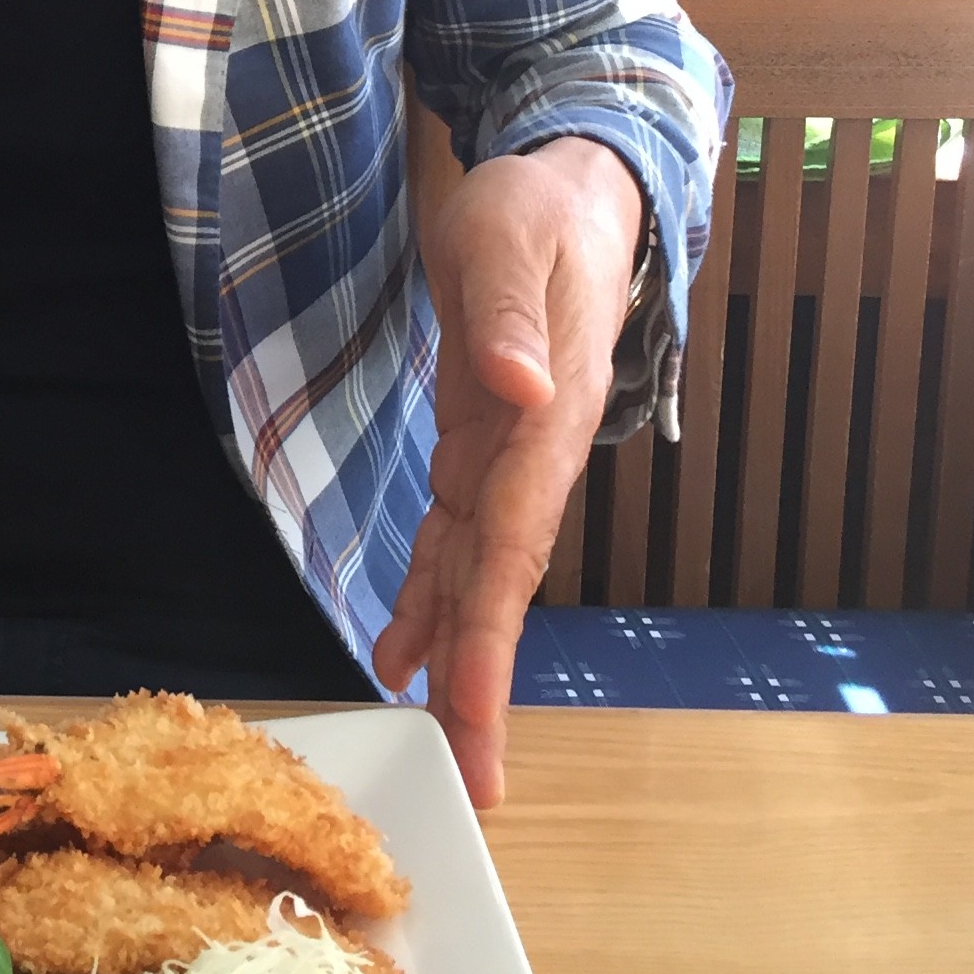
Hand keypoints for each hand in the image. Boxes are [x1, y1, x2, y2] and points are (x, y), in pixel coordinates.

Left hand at [373, 139, 642, 807]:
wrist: (568, 190)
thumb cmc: (537, 208)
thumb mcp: (510, 238)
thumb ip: (512, 314)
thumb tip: (521, 385)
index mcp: (548, 418)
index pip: (512, 541)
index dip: (487, 629)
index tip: (469, 710)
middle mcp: (535, 456)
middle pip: (503, 585)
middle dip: (485, 685)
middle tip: (476, 783)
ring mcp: (509, 458)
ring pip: (480, 576)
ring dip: (459, 659)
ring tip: (444, 745)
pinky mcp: (482, 448)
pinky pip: (456, 540)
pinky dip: (430, 598)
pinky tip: (405, 650)